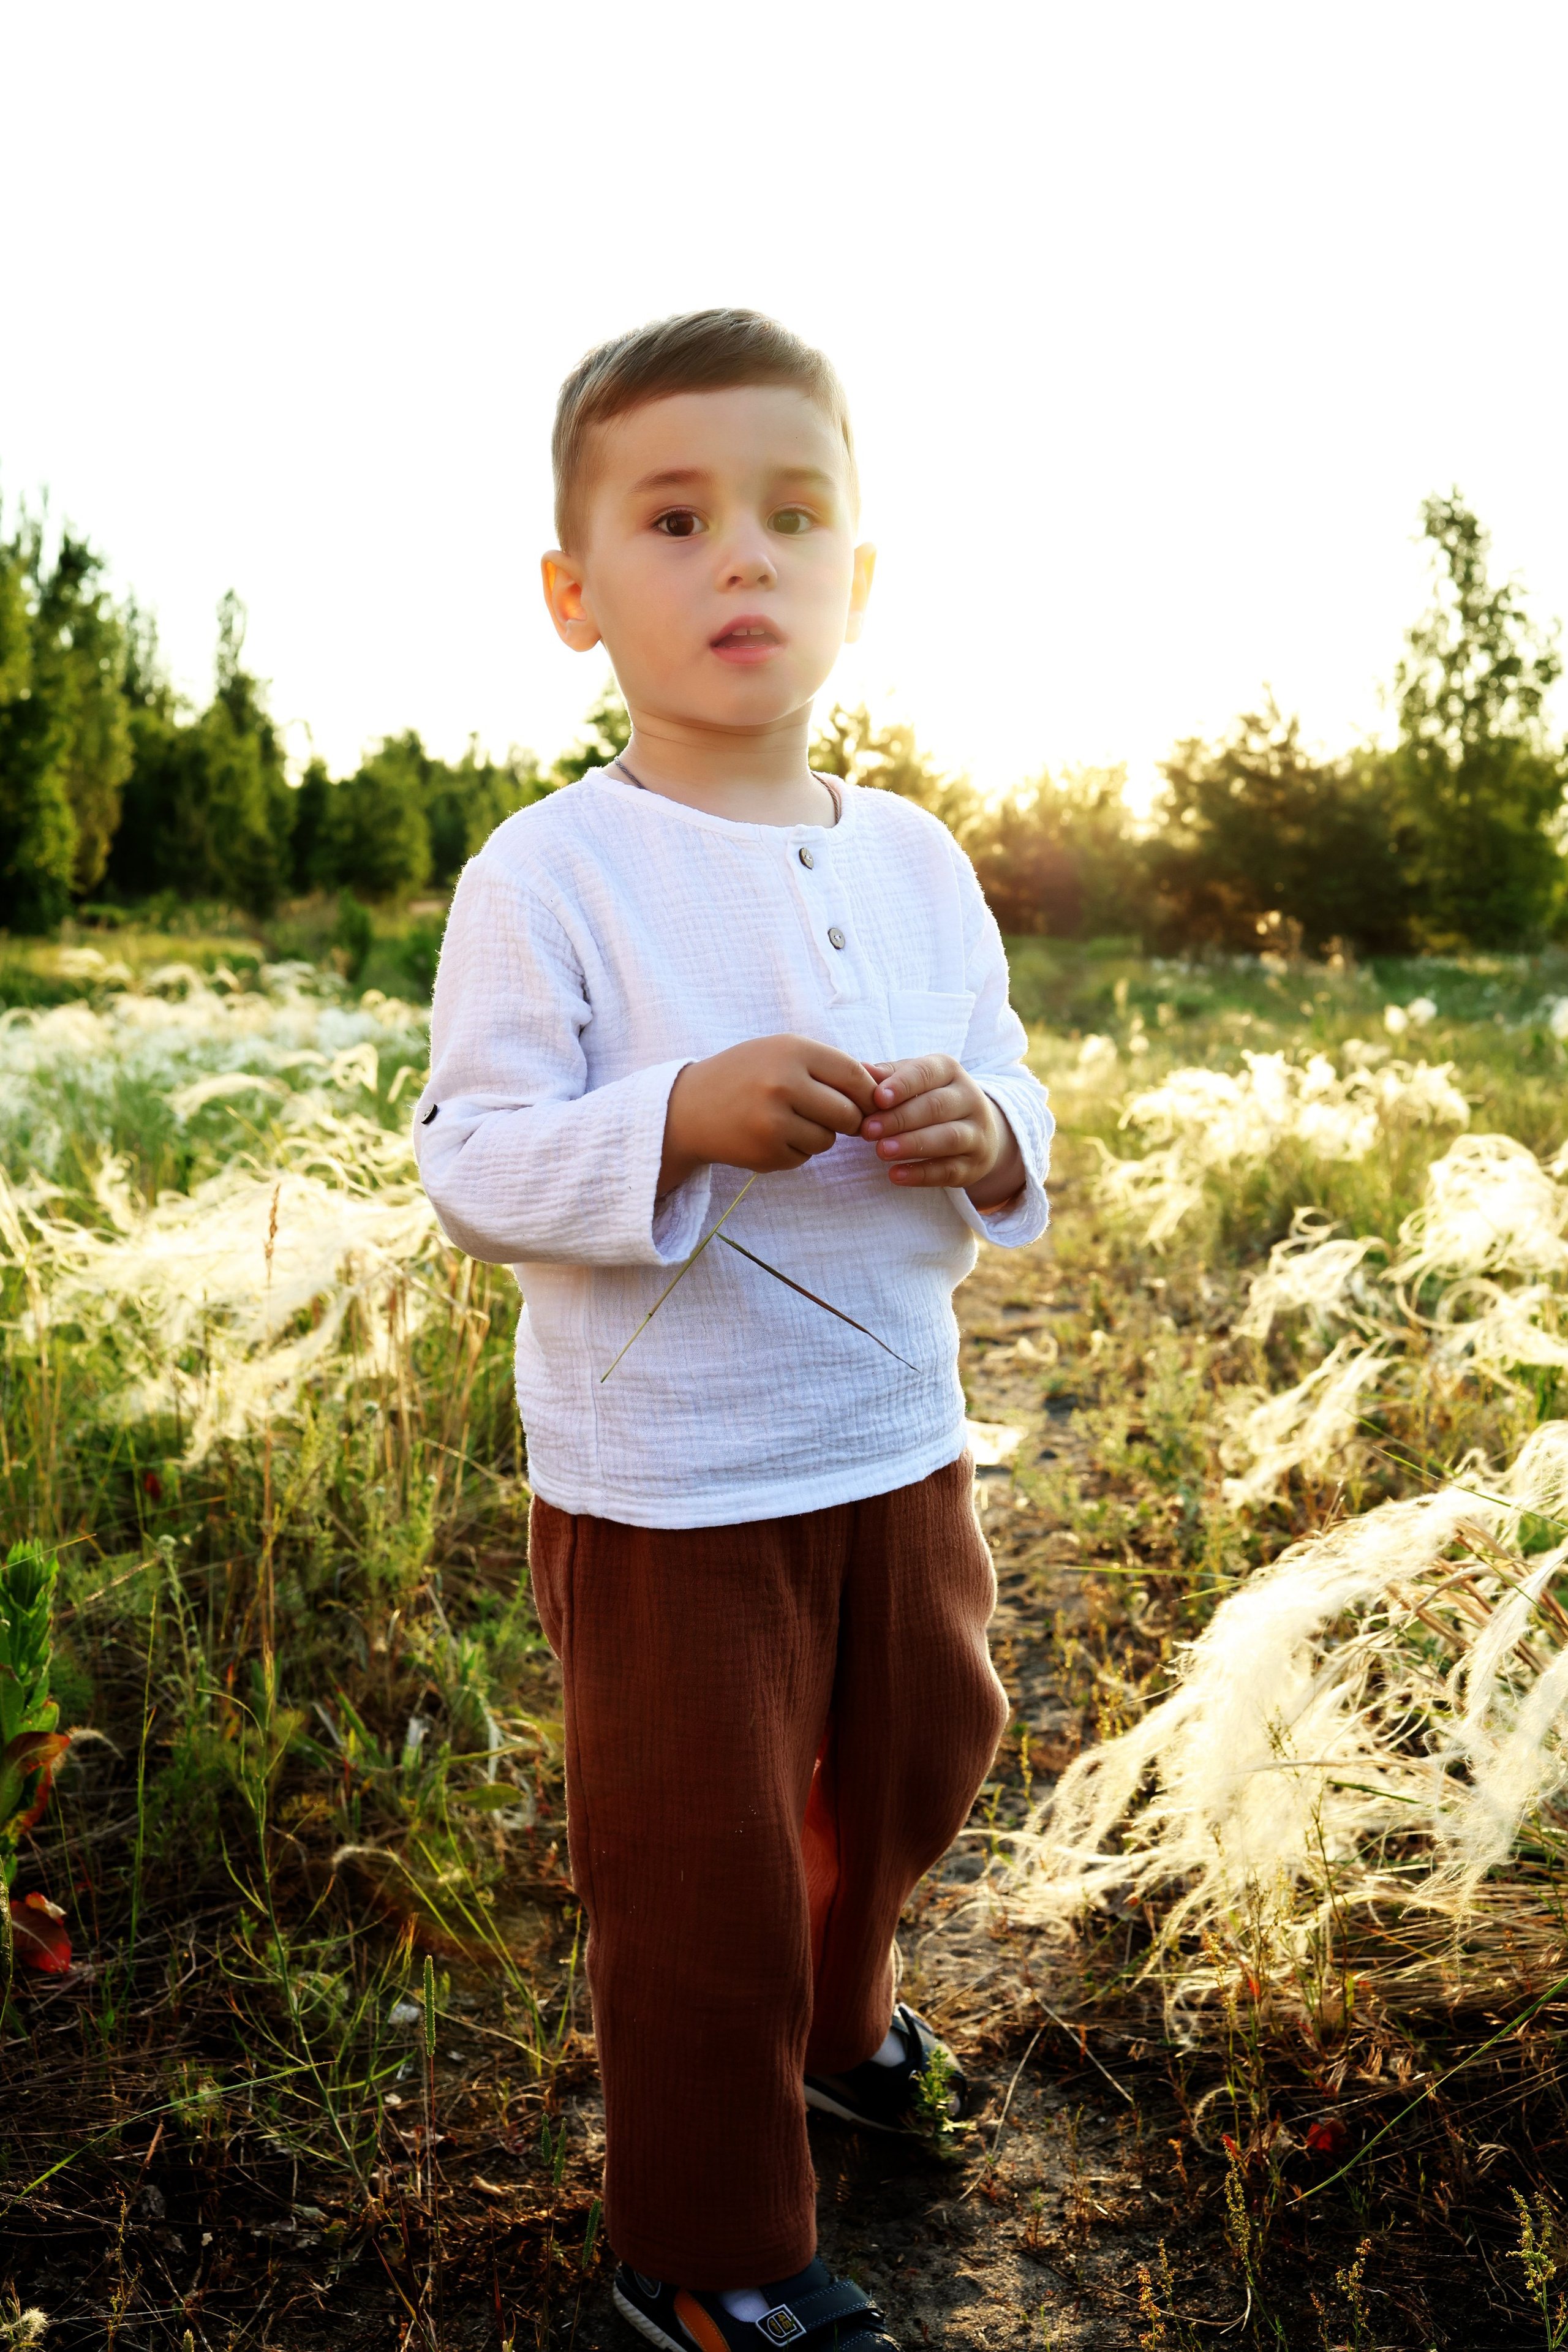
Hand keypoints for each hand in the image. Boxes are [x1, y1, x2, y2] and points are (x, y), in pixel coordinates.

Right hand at [660, 1034, 877, 1192]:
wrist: (687, 1108)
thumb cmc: (744, 1075)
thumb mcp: (781, 1053)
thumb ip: (830, 1066)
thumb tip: (882, 1087)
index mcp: (792, 1050)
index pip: (855, 1076)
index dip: (867, 1094)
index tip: (865, 1101)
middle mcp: (783, 1082)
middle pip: (849, 1114)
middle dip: (847, 1120)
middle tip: (827, 1115)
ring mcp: (774, 1121)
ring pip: (828, 1139)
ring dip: (818, 1135)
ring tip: (787, 1120)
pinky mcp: (766, 1152)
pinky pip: (805, 1157)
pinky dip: (795, 1150)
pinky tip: (770, 1135)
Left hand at [860, 1054, 1025, 1208]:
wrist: (977, 1132)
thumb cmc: (930, 1099)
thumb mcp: (913, 1081)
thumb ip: (888, 1076)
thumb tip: (861, 1069)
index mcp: (950, 1071)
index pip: (927, 1073)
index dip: (902, 1085)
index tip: (877, 1098)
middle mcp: (970, 1099)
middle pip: (936, 1106)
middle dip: (900, 1118)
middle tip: (868, 1130)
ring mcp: (977, 1134)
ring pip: (948, 1137)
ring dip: (912, 1145)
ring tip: (881, 1151)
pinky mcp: (974, 1165)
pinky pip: (950, 1170)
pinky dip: (921, 1174)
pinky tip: (895, 1175)